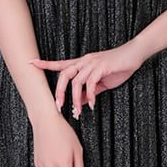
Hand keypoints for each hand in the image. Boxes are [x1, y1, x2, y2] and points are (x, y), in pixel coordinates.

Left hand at [30, 41, 146, 117]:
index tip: (31, 63)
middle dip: (59, 92)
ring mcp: (93, 63)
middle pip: (64, 75)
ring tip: (78, 111)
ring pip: (76, 81)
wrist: (135, 54)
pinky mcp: (102, 66)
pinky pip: (91, 83)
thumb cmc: (119, 66)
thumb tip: (81, 101)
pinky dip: (90, 95)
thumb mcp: (102, 82)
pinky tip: (93, 104)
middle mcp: (85, 61)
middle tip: (58, 107)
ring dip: (75, 99)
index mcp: (82, 63)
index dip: (46, 64)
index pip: (60, 64)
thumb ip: (90, 90)